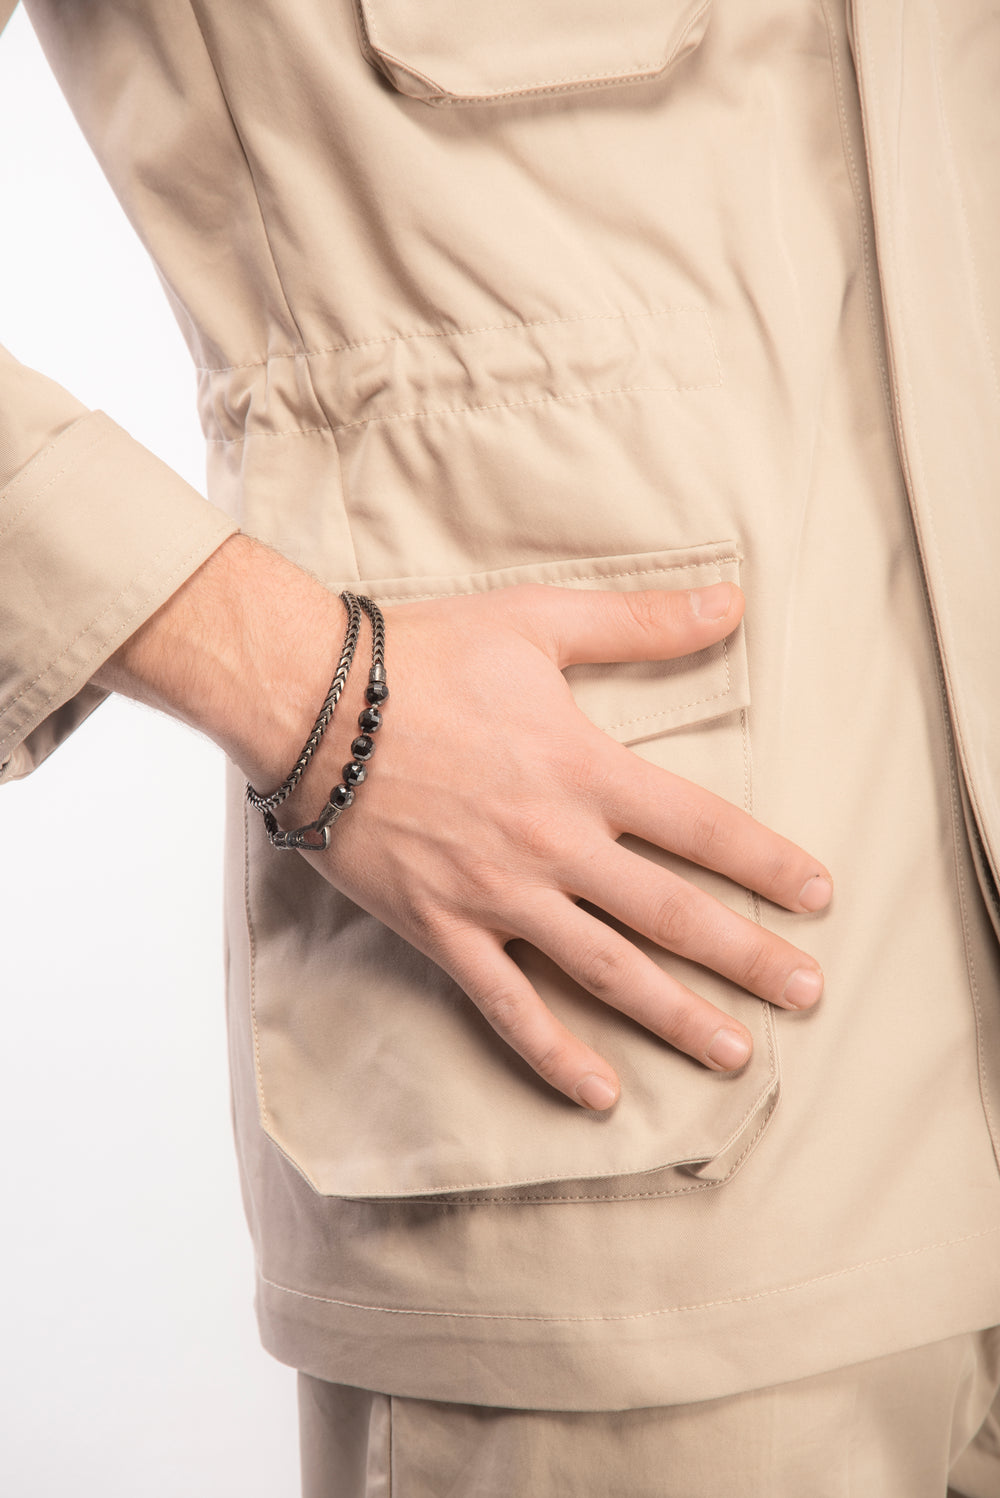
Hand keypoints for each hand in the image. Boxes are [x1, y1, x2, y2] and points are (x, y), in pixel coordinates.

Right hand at [282, 579, 831, 1110]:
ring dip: (678, 1016)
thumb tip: (730, 601)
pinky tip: (601, 1092)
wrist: (309, 700)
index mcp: (585, 769)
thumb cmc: (422, 655)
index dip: (767, 864)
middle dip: (748, 957)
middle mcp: (555, 844)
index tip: (818, 897)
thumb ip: (639, 622)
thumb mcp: (537, 621)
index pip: (703, 828)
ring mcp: (499, 895)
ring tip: (738, 1053)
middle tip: (809, 992)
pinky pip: (507, 1006)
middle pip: (672, 914)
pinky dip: (554, 1054)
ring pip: (607, 973)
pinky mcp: (442, 929)